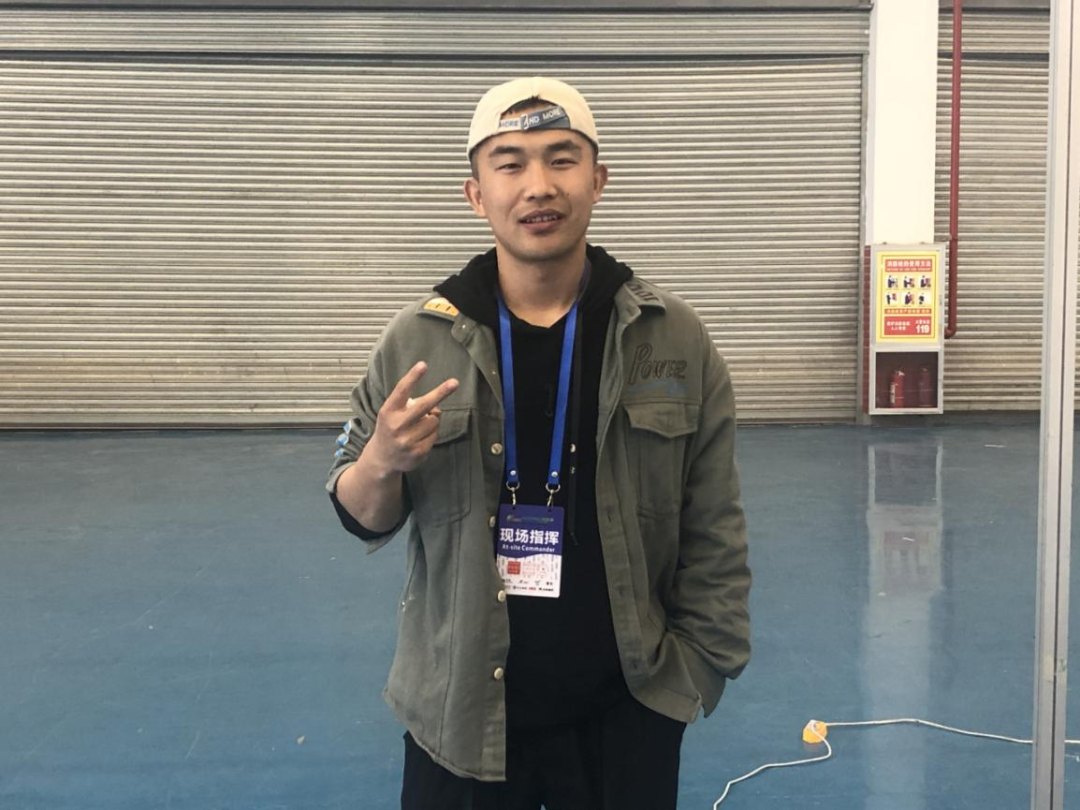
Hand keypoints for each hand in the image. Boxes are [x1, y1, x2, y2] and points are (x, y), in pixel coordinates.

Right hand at [366, 361, 459, 475]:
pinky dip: (431, 434)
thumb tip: (437, 408)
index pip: (401, 390)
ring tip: (418, 427)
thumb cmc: (391, 429)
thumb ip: (411, 405)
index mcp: (388, 411)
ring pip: (434, 420)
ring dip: (432, 420)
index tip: (423, 364)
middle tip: (454, 382)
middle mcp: (396, 425)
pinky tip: (419, 439)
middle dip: (441, 392)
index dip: (413, 377)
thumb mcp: (392, 414)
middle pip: (424, 405)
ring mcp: (407, 440)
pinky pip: (435, 435)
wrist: (382, 459)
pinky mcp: (418, 452)